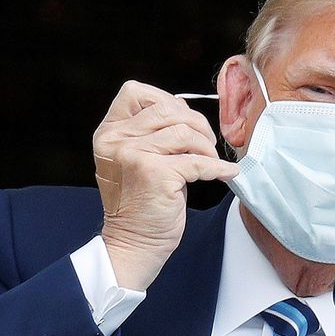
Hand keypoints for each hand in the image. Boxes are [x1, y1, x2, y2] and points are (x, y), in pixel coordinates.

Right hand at [92, 81, 238, 290]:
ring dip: (206, 146)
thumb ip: (151, 132)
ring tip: (210, 161)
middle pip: (167, 108)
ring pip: (184, 131)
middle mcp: (116, 139)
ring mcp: (133, 154)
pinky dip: (217, 166)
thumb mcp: (135, 158)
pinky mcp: (154, 172)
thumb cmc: (142, 203)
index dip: (165, 100)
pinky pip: (197, 160)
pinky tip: (225, 173)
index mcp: (109, 132)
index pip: (134, 91)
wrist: (134, 244)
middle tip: (206, 145)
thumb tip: (187, 112)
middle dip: (195, 123)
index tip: (183, 120)